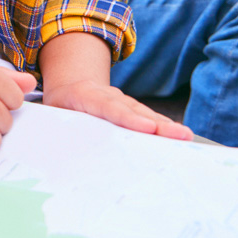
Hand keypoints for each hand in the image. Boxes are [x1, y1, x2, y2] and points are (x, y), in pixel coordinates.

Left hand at [43, 80, 192, 139]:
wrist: (69, 84)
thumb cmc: (59, 106)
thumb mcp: (53, 112)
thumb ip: (59, 127)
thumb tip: (64, 153)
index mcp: (84, 95)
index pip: (108, 107)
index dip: (128, 117)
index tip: (146, 127)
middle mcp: (107, 95)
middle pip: (133, 110)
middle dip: (157, 124)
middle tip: (179, 135)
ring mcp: (121, 99)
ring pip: (144, 112)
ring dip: (165, 125)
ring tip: (185, 136)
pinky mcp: (130, 106)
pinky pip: (147, 116)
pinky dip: (163, 126)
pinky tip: (179, 135)